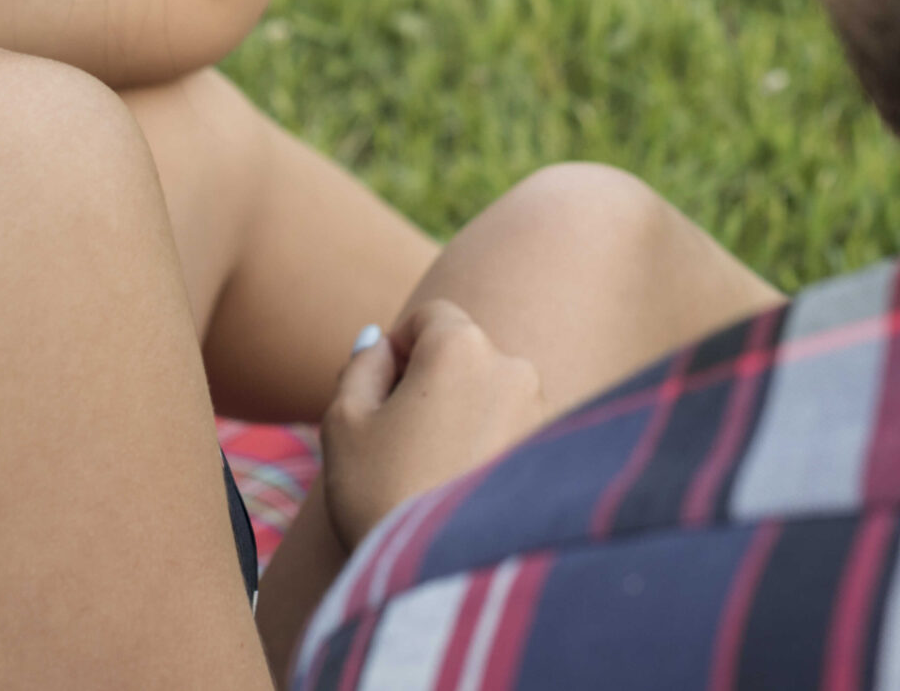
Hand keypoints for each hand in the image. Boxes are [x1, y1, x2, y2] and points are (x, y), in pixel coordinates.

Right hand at [319, 300, 546, 550]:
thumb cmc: (381, 494)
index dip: (398, 350)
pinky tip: (462, 490)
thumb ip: (360, 366)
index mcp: (461, 345)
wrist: (443, 581)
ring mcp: (542, 412)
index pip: (430, 317)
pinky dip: (488, 447)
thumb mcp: (344, 423)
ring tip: (431, 474)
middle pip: (463, 355)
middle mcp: (514, 366)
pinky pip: (513, 433)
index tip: (380, 398)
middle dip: (431, 385)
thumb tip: (379, 341)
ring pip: (490, 395)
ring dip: (462, 416)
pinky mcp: (555, 455)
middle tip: (399, 444)